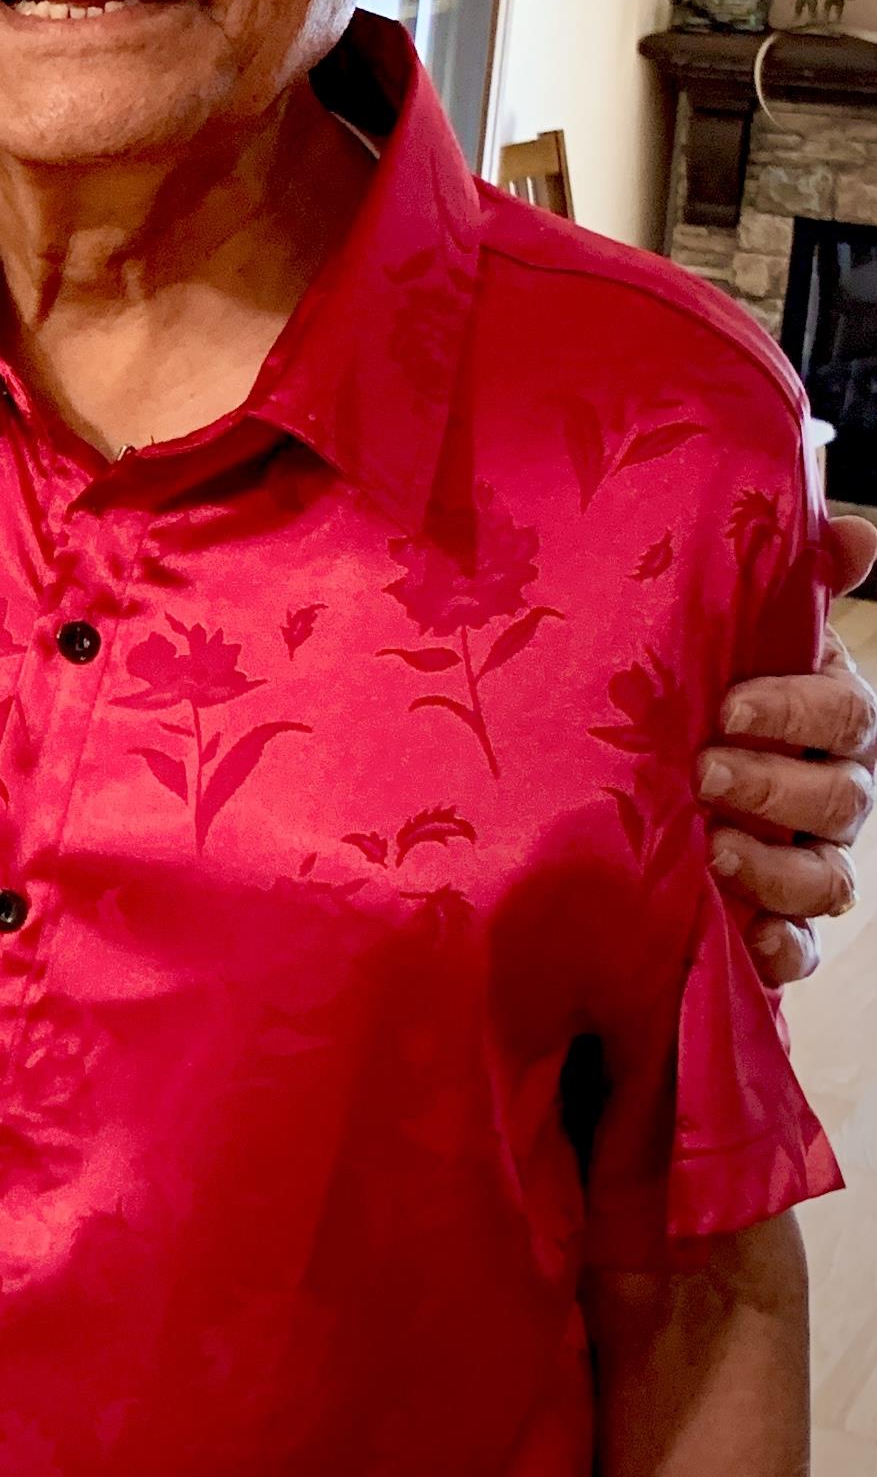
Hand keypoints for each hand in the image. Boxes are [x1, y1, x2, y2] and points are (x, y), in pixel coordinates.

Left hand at [699, 524, 873, 985]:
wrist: (624, 767)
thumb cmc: (685, 686)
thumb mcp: (721, 629)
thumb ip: (789, 580)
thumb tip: (856, 528)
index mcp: (822, 716)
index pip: (845, 714)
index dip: (795, 710)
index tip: (729, 705)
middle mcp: (827, 789)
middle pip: (841, 799)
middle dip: (775, 788)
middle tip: (703, 774)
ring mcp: (805, 858)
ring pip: (826, 877)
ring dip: (774, 868)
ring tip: (711, 849)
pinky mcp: (772, 920)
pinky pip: (798, 947)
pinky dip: (779, 945)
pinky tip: (745, 935)